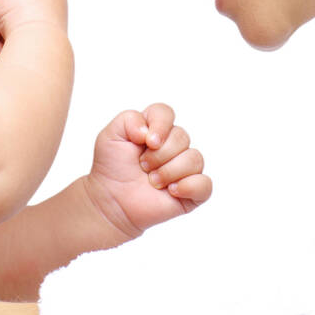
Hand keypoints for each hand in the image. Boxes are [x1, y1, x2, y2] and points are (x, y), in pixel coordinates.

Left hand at [83, 103, 211, 240]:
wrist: (111, 201)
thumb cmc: (112, 168)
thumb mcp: (110, 136)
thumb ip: (129, 119)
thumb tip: (149, 130)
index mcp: (156, 129)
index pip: (166, 113)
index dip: (160, 125)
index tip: (147, 141)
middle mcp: (174, 146)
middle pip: (182, 137)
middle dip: (159, 155)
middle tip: (143, 166)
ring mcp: (184, 168)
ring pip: (195, 159)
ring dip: (169, 172)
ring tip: (153, 181)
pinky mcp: (192, 191)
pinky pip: (205, 184)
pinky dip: (188, 186)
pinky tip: (171, 191)